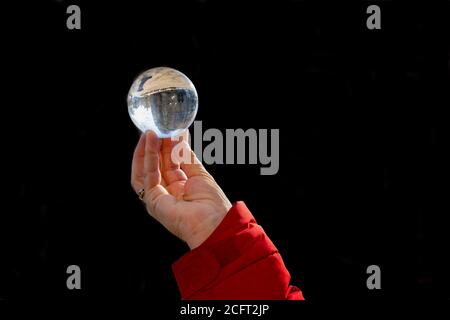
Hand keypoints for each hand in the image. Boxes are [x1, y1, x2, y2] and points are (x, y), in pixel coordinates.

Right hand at [131, 130, 231, 248]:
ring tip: (152, 132)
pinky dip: (147, 158)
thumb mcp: (199, 173)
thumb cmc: (212, 204)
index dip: (167, 146)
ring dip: (148, 150)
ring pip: (147, 169)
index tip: (168, 130)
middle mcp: (167, 192)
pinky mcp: (152, 201)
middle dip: (156, 146)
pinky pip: (146, 176)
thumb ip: (185, 156)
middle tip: (157, 127)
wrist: (214, 223)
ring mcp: (158, 198)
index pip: (168, 163)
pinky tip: (151, 142)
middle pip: (157, 165)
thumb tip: (179, 136)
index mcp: (180, 188)